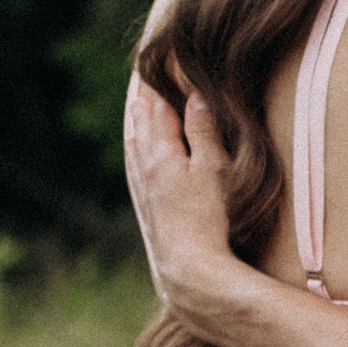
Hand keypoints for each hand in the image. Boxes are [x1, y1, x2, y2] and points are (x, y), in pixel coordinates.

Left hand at [125, 73, 244, 318]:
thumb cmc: (208, 217)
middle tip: (140, 94)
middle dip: (144, 113)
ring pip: (136, 157)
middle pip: (143, 134)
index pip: (162, 116)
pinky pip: (136, 180)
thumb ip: (203, 132)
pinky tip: (137, 168)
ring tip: (134, 122)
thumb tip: (195, 98)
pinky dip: (135, 164)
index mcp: (163, 155)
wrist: (190, 270)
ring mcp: (146, 196)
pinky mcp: (149, 218)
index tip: (164, 76)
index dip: (164, 96)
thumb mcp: (214, 168)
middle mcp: (148, 172)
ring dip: (136, 136)